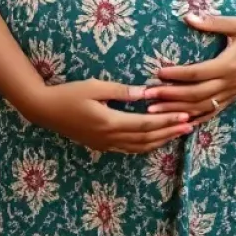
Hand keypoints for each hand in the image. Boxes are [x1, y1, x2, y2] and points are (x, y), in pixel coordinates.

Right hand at [26, 80, 192, 153]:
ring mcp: (106, 144)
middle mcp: (111, 138)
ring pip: (139, 147)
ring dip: (160, 141)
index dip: (167, 121)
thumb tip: (147, 92)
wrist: (46, 110)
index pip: (146, 124)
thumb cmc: (70, 93)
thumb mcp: (96, 87)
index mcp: (111, 122)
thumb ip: (122, 91)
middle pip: (147, 139)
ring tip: (177, 133)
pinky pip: (129, 149)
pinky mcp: (101, 145)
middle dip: (170, 132)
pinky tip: (154, 140)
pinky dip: (146, 145)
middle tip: (189, 126)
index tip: (184, 116)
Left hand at [142, 12, 235, 123]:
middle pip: (195, 94)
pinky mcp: (233, 96)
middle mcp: (229, 82)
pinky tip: (180, 121)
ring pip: (201, 106)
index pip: (197, 73)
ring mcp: (231, 92)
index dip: (177, 75)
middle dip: (170, 96)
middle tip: (147, 96)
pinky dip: (196, 117)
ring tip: (155, 111)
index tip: (158, 73)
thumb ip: (212, 22)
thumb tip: (187, 17)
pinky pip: (213, 111)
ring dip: (177, 109)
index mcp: (229, 64)